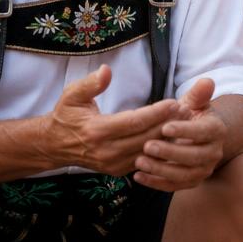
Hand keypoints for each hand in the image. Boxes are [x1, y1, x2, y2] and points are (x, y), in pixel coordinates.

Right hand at [46, 64, 185, 174]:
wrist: (54, 146)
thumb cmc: (66, 115)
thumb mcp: (72, 95)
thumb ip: (91, 84)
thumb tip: (107, 70)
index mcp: (97, 131)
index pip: (134, 122)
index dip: (156, 113)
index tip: (174, 102)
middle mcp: (107, 151)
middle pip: (146, 138)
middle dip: (168, 124)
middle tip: (188, 110)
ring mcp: (113, 164)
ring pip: (148, 151)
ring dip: (168, 138)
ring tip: (185, 122)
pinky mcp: (118, 171)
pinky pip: (145, 160)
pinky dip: (160, 149)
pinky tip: (173, 137)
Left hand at [134, 78, 225, 191]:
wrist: (196, 136)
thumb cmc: (191, 116)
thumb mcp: (194, 103)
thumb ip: (198, 94)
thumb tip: (207, 81)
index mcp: (217, 130)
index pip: (203, 132)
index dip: (184, 130)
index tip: (164, 127)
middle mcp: (215, 153)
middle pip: (194, 156)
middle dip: (170, 152)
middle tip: (147, 146)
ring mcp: (204, 170)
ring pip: (184, 175)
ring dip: (161, 170)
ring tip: (139, 161)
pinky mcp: (192, 182)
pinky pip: (174, 186)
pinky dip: (156, 183)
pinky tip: (138, 176)